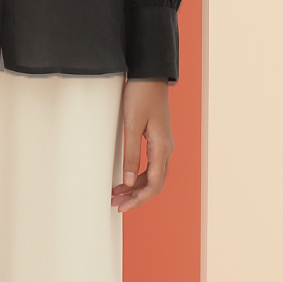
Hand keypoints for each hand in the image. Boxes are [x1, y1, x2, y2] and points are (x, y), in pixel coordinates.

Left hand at [112, 79, 172, 212]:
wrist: (149, 75)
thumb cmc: (140, 96)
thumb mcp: (131, 125)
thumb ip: (130, 154)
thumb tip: (128, 181)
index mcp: (161, 147)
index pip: (154, 184)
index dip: (139, 199)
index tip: (122, 207)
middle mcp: (166, 148)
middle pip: (155, 183)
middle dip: (136, 197)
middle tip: (116, 204)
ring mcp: (163, 144)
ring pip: (152, 175)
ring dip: (136, 187)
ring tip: (116, 194)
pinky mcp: (157, 139)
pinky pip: (151, 165)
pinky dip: (138, 175)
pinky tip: (124, 179)